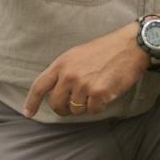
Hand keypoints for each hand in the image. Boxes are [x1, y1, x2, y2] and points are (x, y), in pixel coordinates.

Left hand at [23, 24, 147, 117]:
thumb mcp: (78, 55)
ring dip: (85, 105)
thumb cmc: (107, 50)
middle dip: (63, 109)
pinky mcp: (99, 93)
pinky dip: (100, 106)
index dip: (31, 102)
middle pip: (56, 104)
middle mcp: (69, 74)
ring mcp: (83, 84)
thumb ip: (65, 71)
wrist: (131, 46)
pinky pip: (93, 110)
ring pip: (76, 109)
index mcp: (62, 63)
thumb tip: (57, 91)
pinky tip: (107, 92)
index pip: (40, 86)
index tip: (28, 113)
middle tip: (72, 107)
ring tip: (97, 90)